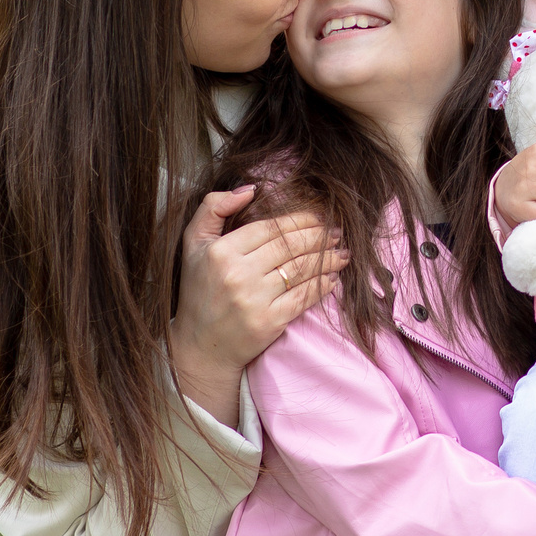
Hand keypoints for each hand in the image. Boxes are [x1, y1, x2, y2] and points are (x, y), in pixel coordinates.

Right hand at [170, 188, 345, 419]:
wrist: (199, 346)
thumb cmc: (198, 291)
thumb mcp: (193, 244)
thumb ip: (213, 208)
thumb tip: (250, 189)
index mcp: (221, 252)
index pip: (270, 228)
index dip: (299, 220)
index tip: (318, 216)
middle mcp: (238, 274)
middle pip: (290, 247)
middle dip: (319, 236)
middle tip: (336, 231)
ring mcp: (255, 300)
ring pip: (301, 270)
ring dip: (328, 259)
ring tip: (342, 252)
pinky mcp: (270, 322)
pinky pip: (304, 297)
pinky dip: (322, 285)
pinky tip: (333, 277)